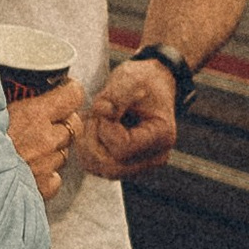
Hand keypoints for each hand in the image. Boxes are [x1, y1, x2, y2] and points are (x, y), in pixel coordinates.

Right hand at [8, 79, 84, 200]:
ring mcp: (45, 166)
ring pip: (63, 152)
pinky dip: (46, 175)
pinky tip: (27, 171)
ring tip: (28, 147)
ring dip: (52, 148)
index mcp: (32, 115)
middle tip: (45, 119)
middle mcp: (45, 140)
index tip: (63, 89)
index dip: (70, 90)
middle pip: (73, 125)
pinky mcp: (41, 190)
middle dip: (63, 120)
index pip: (73, 96)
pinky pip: (55, 178)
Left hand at [83, 54, 179, 179]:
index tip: (105, 108)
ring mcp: (138, 166)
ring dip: (87, 143)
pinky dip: (87, 148)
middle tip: (96, 114)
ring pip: (99, 168)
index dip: (105, 128)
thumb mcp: (132, 79)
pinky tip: (94, 129)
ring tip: (95, 120)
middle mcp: (153, 158)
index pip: (122, 148)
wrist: (150, 86)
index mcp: (162, 137)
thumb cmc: (145, 83)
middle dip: (93, 138)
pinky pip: (95, 167)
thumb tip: (101, 111)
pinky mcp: (124, 167)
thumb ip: (116, 94)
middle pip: (110, 165)